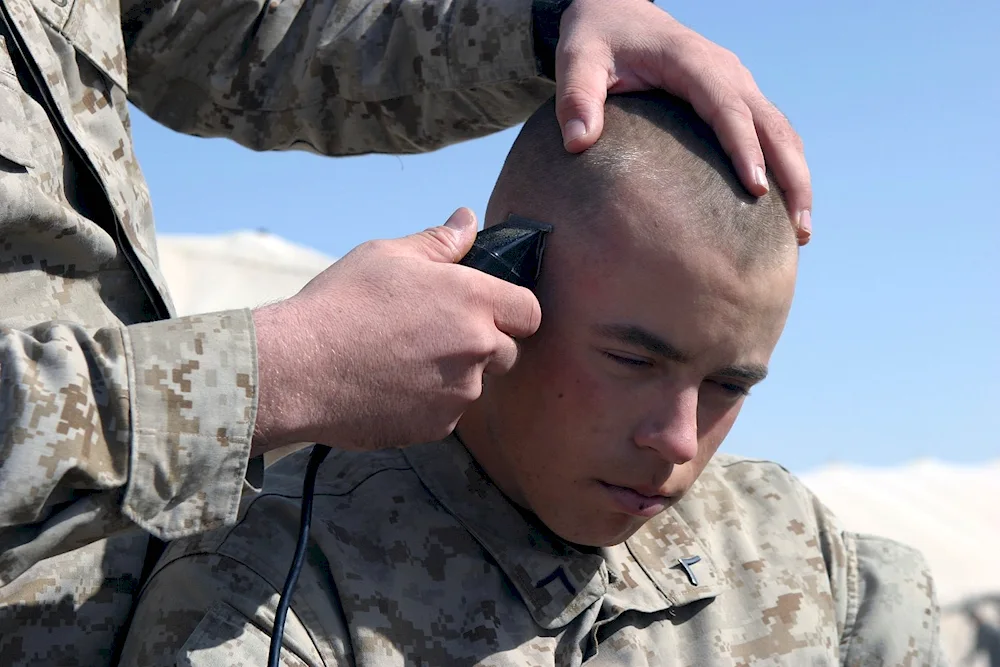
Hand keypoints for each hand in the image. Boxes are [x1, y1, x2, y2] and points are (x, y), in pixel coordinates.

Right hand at [250, 208, 541, 454]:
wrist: (298, 370)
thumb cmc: (342, 304)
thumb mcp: (388, 256)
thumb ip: (439, 242)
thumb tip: (468, 219)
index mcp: (473, 299)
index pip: (530, 311)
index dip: (513, 310)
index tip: (487, 310)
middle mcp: (477, 347)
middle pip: (508, 351)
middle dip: (484, 344)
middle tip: (434, 334)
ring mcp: (460, 393)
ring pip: (474, 384)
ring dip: (453, 375)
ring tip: (401, 360)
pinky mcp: (438, 427)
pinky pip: (446, 412)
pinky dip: (428, 403)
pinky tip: (389, 386)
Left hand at [553, 0, 811, 244]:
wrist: (614, 11)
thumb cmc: (596, 39)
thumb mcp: (578, 60)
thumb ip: (575, 97)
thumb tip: (577, 143)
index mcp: (692, 62)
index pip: (728, 108)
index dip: (746, 148)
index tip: (756, 190)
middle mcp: (725, 71)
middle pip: (772, 124)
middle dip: (790, 175)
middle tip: (798, 230)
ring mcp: (735, 83)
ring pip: (780, 130)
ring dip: (795, 177)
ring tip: (801, 232)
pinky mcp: (734, 97)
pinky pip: (768, 133)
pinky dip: (783, 167)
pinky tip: (779, 211)